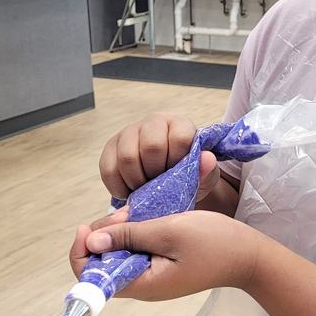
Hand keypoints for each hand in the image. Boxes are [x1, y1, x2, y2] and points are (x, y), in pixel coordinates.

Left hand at [68, 211, 263, 300]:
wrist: (250, 255)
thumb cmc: (215, 243)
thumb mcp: (169, 231)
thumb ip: (129, 235)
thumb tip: (91, 240)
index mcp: (142, 284)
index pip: (92, 280)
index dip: (82, 253)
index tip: (89, 227)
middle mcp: (143, 286)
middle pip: (103, 264)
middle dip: (105, 235)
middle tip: (126, 213)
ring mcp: (153, 276)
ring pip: (120, 255)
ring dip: (122, 231)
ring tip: (139, 212)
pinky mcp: (162, 266)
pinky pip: (137, 251)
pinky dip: (137, 233)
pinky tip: (149, 218)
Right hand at [99, 113, 219, 203]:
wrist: (167, 181)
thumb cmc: (187, 175)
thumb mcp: (203, 176)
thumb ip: (206, 170)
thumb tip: (207, 159)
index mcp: (179, 125)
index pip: (179, 138)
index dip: (177, 162)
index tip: (178, 175)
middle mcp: (154, 122)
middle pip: (151, 147)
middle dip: (156, 174)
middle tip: (160, 186)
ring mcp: (130, 132)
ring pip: (127, 157)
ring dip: (137, 182)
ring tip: (145, 190)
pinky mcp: (111, 146)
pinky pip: (108, 168)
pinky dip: (118, 187)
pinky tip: (129, 193)